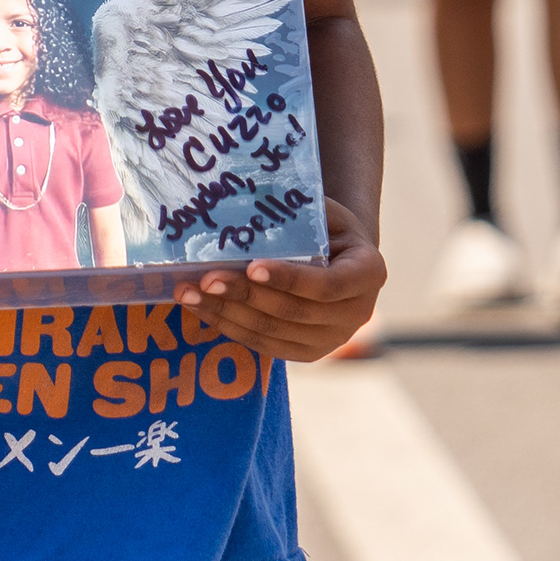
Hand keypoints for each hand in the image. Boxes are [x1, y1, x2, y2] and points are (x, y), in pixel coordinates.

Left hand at [176, 201, 385, 362]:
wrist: (341, 257)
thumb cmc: (327, 225)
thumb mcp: (324, 211)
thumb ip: (297, 214)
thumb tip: (245, 207)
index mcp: (369, 273)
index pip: (328, 285)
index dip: (289, 279)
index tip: (252, 266)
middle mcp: (357, 314)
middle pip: (294, 312)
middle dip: (245, 295)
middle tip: (206, 278)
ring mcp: (333, 339)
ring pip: (272, 332)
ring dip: (227, 313)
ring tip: (189, 292)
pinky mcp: (307, 353)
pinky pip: (263, 345)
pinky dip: (229, 326)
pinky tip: (201, 307)